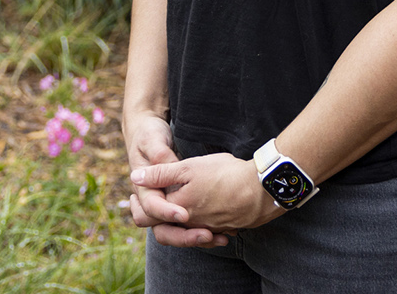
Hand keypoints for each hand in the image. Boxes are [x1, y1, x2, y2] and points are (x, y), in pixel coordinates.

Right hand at [121, 112, 226, 247]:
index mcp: (144, 189)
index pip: (151, 208)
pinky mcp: (180, 206)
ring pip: (179, 234)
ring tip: (221, 238)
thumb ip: (158, 159)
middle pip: (163, 231)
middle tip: (207, 235)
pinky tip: (225, 233)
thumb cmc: (150, 135)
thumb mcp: (153, 141)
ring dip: (198, 239)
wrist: (150, 132)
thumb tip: (154, 175)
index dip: (166, 212)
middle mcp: (155, 202)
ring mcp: (167, 206)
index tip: (183, 214)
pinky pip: (191, 228)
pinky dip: (206, 233)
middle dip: (184, 236)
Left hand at [132, 152, 285, 234]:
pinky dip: (202, 222)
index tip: (136, 195)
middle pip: (166, 226)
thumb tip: (135, 176)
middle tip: (157, 202)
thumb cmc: (224, 175)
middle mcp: (190, 224)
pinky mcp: (225, 227)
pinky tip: (207, 207)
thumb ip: (161, 173)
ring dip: (180, 219)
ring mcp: (209, 227)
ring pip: (187, 228)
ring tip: (181, 204)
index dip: (140, 203)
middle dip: (160, 215)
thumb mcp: (189, 167)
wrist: (261, 189)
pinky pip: (207, 229)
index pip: (148, 214)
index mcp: (178, 209)